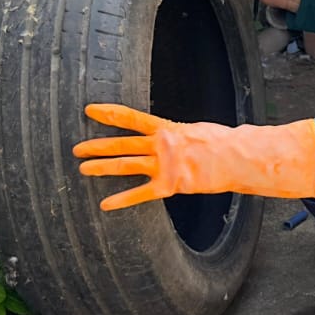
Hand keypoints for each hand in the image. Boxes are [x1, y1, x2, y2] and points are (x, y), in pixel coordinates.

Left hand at [74, 104, 314, 210]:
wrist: (238, 158)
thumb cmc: (223, 143)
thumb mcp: (197, 129)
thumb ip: (178, 133)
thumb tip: (170, 133)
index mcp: (167, 128)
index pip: (131, 117)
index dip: (108, 113)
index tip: (89, 110)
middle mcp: (162, 144)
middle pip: (122, 144)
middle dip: (97, 145)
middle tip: (76, 147)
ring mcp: (165, 165)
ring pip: (126, 165)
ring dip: (102, 167)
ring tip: (83, 169)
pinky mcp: (171, 185)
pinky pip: (141, 194)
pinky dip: (121, 199)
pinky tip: (105, 204)